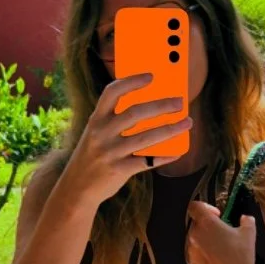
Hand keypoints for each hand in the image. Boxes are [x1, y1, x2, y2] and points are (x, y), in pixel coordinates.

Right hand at [62, 73, 191, 206]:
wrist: (77, 187)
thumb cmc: (93, 156)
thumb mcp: (96, 134)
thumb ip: (115, 120)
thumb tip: (151, 108)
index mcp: (96, 119)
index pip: (112, 92)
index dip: (131, 81)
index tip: (151, 76)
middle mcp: (101, 133)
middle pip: (135, 113)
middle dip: (161, 105)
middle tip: (180, 102)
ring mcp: (110, 152)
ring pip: (146, 137)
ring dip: (171, 129)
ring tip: (187, 122)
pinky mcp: (119, 170)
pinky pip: (148, 161)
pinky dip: (165, 156)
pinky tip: (178, 151)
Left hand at [184, 201, 261, 263]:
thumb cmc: (241, 254)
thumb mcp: (249, 233)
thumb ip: (247, 221)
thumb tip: (245, 218)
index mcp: (207, 223)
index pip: (195, 206)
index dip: (205, 207)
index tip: (216, 215)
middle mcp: (195, 234)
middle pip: (196, 224)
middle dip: (207, 226)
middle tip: (222, 233)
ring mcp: (191, 250)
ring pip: (194, 239)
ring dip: (204, 240)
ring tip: (219, 248)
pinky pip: (195, 254)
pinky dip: (202, 254)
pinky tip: (215, 260)